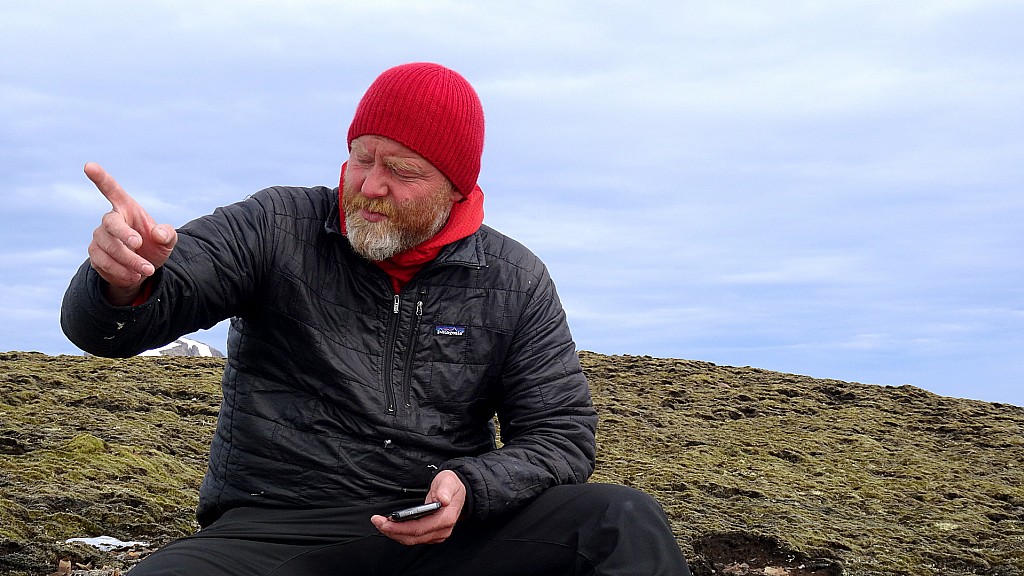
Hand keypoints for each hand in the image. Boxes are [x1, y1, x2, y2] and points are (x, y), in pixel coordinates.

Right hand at [84, 162, 176, 304]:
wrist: (142, 270)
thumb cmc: (154, 247)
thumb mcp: (167, 241)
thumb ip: (168, 234)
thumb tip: (159, 233)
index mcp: (126, 208)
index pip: (111, 189)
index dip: (100, 178)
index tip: (88, 166)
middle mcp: (109, 220)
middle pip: (110, 224)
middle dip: (124, 234)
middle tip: (139, 244)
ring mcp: (99, 238)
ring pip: (108, 247)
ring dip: (129, 260)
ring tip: (148, 269)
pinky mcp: (95, 255)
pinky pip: (104, 263)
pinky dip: (121, 271)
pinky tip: (135, 275)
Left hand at [370, 470, 466, 545]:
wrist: (458, 491)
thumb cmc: (452, 485)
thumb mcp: (449, 481)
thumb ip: (445, 489)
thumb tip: (442, 500)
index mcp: (446, 518)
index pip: (419, 528)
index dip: (399, 527)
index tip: (384, 521)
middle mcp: (442, 530)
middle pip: (412, 537)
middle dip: (391, 531)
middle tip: (377, 521)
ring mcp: (437, 534)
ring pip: (411, 540)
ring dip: (394, 533)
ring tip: (381, 523)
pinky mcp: (432, 534)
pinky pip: (414, 538)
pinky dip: (401, 533)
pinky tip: (392, 526)